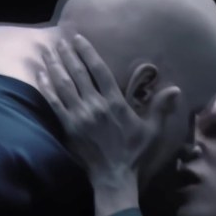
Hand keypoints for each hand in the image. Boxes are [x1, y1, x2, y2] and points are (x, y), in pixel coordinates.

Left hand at [37, 35, 156, 215]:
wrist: (114, 177)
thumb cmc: (134, 153)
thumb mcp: (152, 130)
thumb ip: (160, 107)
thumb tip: (176, 89)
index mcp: (115, 102)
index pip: (99, 70)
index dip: (88, 52)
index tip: (78, 38)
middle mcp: (96, 105)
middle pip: (78, 73)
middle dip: (68, 54)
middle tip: (59, 40)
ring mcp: (80, 115)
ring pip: (64, 85)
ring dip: (55, 66)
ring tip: (47, 52)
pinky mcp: (68, 127)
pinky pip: (54, 103)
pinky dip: (46, 87)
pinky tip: (40, 75)